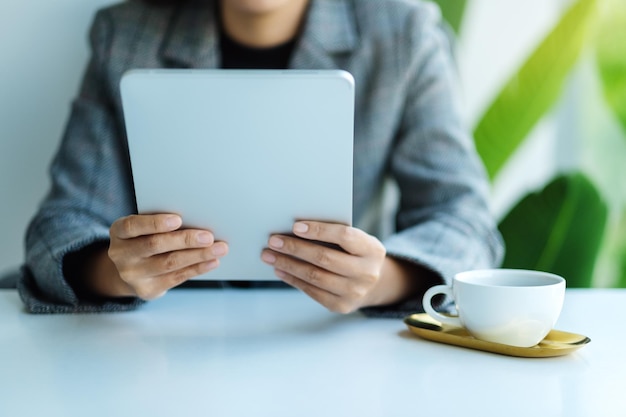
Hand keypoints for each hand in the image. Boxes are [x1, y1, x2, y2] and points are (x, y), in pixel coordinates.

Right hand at [106, 214, 228, 299]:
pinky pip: (176, 277)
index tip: (178, 219)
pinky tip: (212, 261)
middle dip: (185, 240)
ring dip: (198, 255)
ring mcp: (133, 274)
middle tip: (208, 236)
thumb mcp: (143, 228)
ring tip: (219, 248)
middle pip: (155, 245)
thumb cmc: (144, 239)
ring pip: (169, 263)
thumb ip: (161, 223)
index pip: (133, 226)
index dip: (155, 223)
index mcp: (119, 232)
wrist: (131, 269)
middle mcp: (121, 254)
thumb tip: (198, 218)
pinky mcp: (147, 290)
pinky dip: (197, 268)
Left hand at [261, 221, 388, 312]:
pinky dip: (293, 279)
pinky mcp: (341, 305)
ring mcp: (355, 292)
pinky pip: (312, 291)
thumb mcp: (356, 240)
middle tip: (273, 241)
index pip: (344, 236)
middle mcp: (367, 272)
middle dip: (295, 248)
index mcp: (372, 249)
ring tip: (270, 255)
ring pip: (315, 276)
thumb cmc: (357, 253)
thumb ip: (334, 235)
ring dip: (288, 265)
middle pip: (325, 258)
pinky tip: (280, 270)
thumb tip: (295, 230)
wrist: (375, 283)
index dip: (319, 231)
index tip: (296, 226)